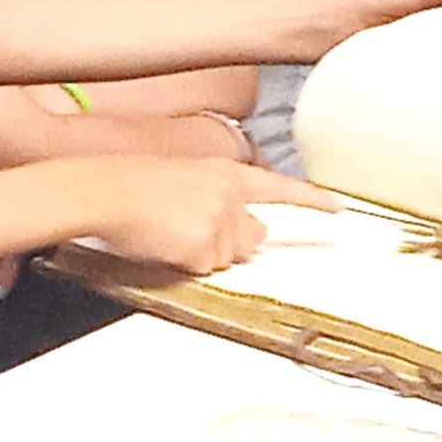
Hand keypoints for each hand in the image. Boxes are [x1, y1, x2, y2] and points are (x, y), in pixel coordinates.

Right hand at [95, 158, 338, 274]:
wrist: (102, 190)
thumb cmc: (130, 185)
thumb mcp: (184, 180)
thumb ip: (220, 200)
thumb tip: (246, 231)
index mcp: (225, 171)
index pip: (279, 186)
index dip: (311, 200)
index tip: (339, 208)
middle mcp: (231, 193)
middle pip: (251, 238)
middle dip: (228, 244)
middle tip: (184, 230)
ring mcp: (221, 219)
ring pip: (227, 258)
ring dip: (201, 254)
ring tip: (167, 232)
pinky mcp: (207, 245)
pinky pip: (205, 270)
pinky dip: (185, 264)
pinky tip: (165, 244)